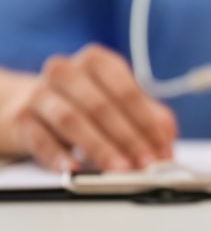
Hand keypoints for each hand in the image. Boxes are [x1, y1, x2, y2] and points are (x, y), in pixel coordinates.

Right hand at [9, 45, 176, 171]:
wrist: (29, 106)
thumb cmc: (84, 103)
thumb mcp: (121, 105)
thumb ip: (150, 119)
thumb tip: (167, 143)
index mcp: (98, 61)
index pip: (127, 92)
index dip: (147, 123)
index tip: (161, 149)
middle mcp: (67, 71)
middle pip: (102, 106)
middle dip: (128, 139)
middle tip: (144, 164)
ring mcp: (41, 93)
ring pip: (72, 120)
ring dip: (100, 148)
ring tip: (119, 169)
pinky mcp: (21, 118)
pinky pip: (41, 139)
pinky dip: (60, 156)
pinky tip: (74, 169)